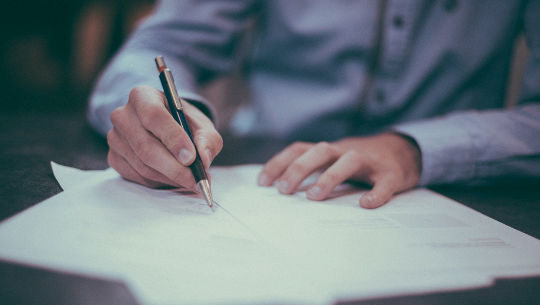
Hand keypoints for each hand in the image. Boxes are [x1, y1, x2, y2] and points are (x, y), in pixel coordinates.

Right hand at [107, 85, 222, 188]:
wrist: (167, 129)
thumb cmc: (184, 124)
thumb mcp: (202, 125)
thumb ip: (207, 139)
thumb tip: (203, 159)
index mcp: (143, 96)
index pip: (154, 116)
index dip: (173, 138)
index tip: (191, 158)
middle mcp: (123, 115)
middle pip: (146, 146)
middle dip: (174, 167)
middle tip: (195, 179)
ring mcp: (115, 137)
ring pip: (143, 165)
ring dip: (170, 178)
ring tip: (191, 180)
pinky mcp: (114, 157)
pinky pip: (137, 176)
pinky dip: (159, 182)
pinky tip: (174, 179)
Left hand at [257, 133, 420, 207]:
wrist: (403, 150)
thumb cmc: (359, 162)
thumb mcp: (333, 160)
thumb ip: (313, 170)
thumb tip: (280, 190)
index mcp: (329, 150)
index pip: (299, 149)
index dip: (279, 163)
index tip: (262, 182)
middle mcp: (346, 151)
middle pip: (320, 151)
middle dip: (299, 169)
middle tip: (284, 191)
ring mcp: (369, 161)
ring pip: (349, 161)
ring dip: (330, 177)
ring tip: (314, 197)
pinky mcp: (391, 174)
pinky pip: (384, 182)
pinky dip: (376, 193)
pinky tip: (366, 204)